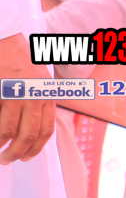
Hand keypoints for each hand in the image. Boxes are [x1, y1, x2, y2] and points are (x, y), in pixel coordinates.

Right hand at [0, 35, 55, 163]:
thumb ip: (38, 99)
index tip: (27, 157)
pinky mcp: (2, 90)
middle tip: (7, 160)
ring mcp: (18, 93)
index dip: (37, 148)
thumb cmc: (17, 58)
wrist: (5, 37)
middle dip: (18, 153)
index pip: (47, 129)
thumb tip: (32, 124)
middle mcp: (37, 95)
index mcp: (48, 93)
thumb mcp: (37, 78)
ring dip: (2, 147)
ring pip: (10, 131)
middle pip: (29, 135)